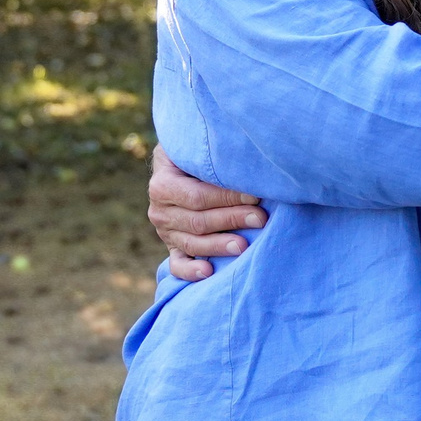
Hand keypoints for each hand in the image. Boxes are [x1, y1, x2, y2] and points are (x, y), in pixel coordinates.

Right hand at [149, 145, 264, 281]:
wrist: (176, 166)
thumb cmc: (194, 154)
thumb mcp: (194, 147)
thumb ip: (210, 156)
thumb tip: (245, 162)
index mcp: (162, 184)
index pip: (197, 196)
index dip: (227, 198)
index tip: (255, 196)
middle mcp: (160, 210)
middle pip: (198, 221)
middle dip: (232, 220)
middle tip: (260, 218)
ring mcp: (165, 232)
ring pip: (192, 244)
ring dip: (219, 246)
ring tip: (244, 246)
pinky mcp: (173, 247)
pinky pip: (177, 265)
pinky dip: (190, 272)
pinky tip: (208, 272)